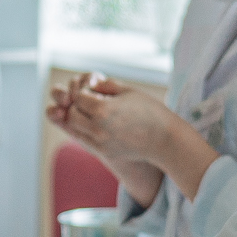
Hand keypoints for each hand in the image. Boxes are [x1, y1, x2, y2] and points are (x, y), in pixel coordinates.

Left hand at [49, 73, 179, 167]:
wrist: (164, 140)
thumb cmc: (149, 111)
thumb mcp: (128, 91)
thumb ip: (105, 85)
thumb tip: (89, 84)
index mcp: (103, 110)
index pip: (79, 97)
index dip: (85, 92)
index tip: (95, 91)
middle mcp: (98, 128)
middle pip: (72, 114)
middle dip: (78, 106)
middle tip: (91, 103)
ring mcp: (100, 143)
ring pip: (75, 129)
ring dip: (79, 119)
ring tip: (94, 114)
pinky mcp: (103, 152)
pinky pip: (84, 140)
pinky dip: (85, 131)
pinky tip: (98, 125)